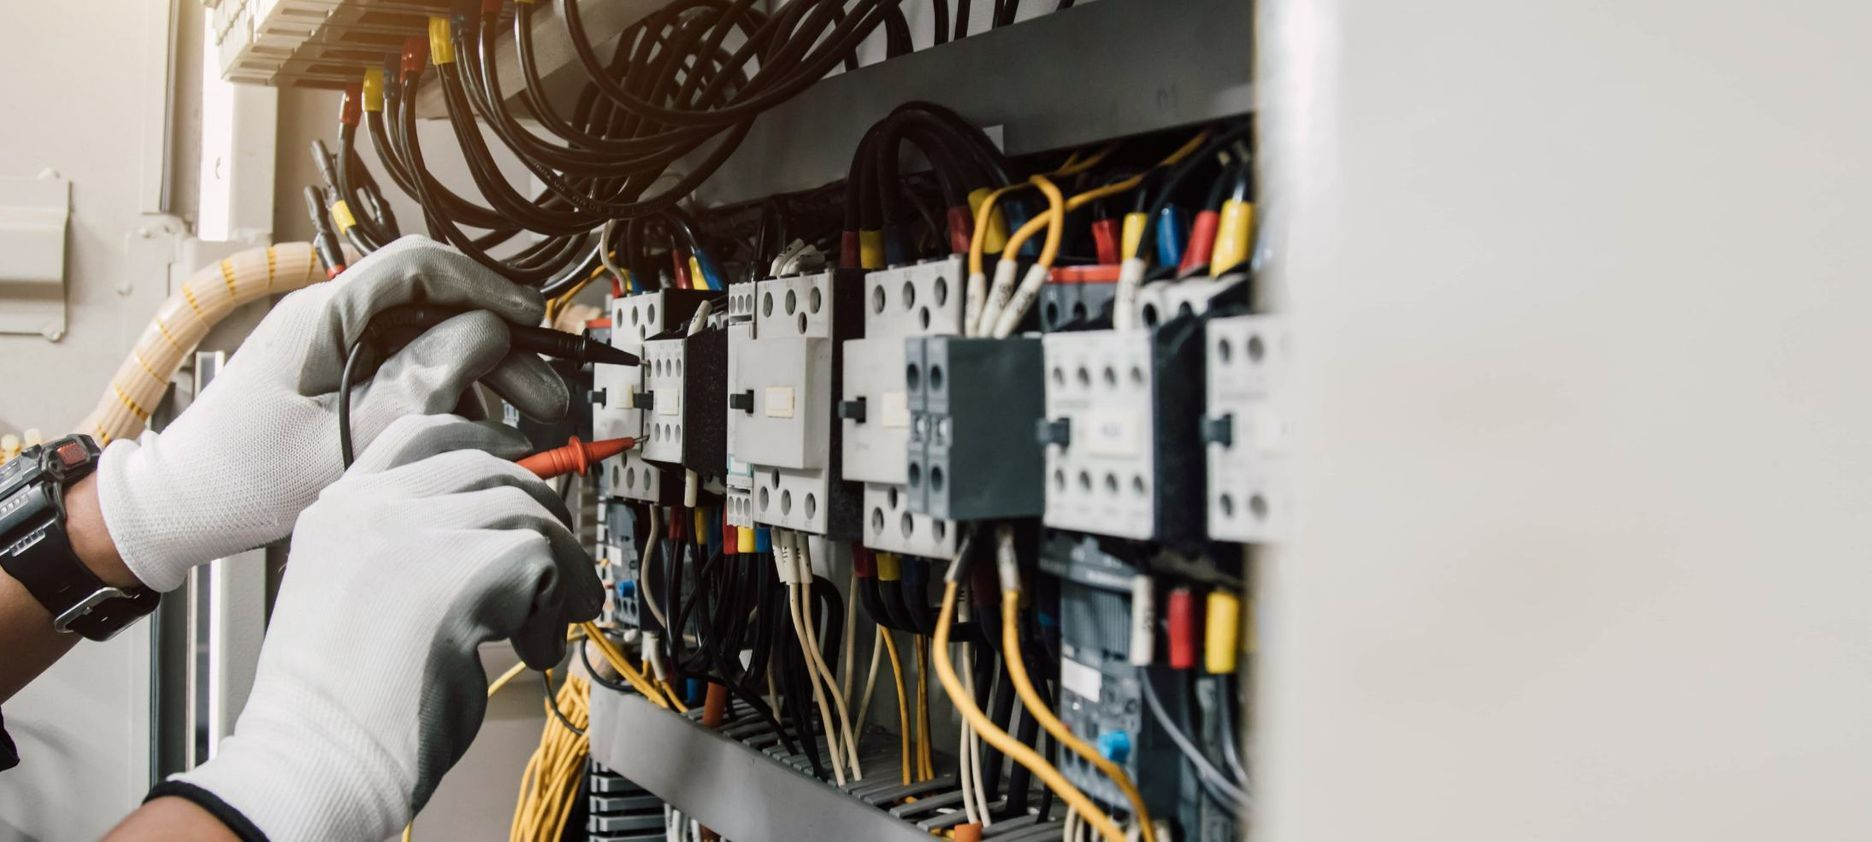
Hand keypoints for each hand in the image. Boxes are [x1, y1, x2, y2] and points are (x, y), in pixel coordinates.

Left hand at [93, 236, 569, 591]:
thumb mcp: (342, 440)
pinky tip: (476, 431)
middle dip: (500, 349)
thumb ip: (416, 386)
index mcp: (324, 317)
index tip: (528, 320)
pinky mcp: (344, 374)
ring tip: (523, 423)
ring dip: (483, 378)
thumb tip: (482, 336)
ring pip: (433, 341)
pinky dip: (451, 396)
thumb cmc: (243, 476)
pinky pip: (414, 368)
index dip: (483, 286)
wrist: (186, 505)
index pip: (417, 266)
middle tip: (544, 395)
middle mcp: (335, 319)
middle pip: (438, 309)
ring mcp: (340, 345)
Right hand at [157, 415, 601, 841]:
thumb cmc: (338, 707)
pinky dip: (556, 605)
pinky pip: (546, 558)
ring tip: (543, 627)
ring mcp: (413, 531)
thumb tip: (498, 534)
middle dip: (538, 512)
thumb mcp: (357, 595)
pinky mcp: (460, 568)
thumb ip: (410, 550)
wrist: (315, 763)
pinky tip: (532, 648)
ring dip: (555, 570)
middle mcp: (370, 508)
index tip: (523, 462)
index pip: (422, 433)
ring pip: (525, 510)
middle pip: (487, 466)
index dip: (485, 442)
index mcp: (338, 511)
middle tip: (556, 566)